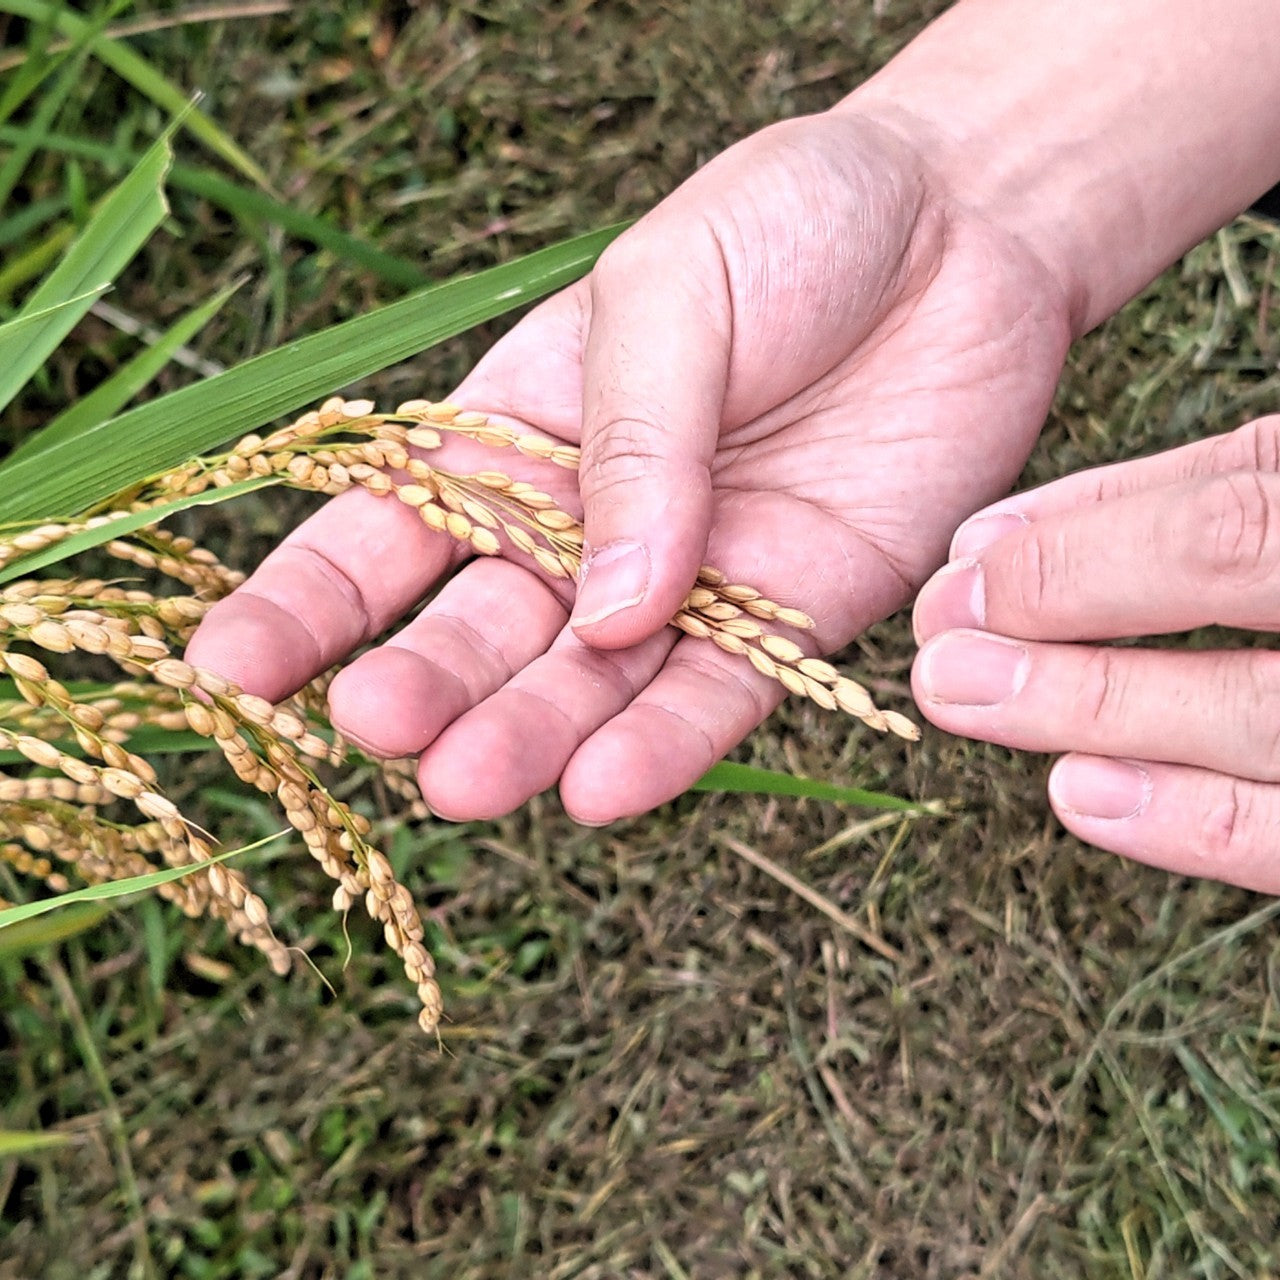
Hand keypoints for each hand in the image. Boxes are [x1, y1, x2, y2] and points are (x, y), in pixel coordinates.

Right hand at [187, 108, 1070, 823]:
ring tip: (472, 784)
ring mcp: (687, 583)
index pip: (390, 527)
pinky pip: (717, 699)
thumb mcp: (674, 291)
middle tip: (380, 730)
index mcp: (521, 430)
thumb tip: (602, 600)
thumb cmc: (794, 224)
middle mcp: (590, 526)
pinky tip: (606, 791)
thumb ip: (630, 444)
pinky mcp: (792, 618)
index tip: (232, 669)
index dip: (308, 600)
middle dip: (426, 681)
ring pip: (589, 683)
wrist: (967, 233)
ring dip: (531, 736)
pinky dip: (665, 747)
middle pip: (483, 625)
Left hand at [912, 415, 1279, 894]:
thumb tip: (994, 542)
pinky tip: (1083, 797)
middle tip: (941, 659)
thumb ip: (1174, 493)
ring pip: (1274, 725)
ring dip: (1108, 716)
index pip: (1238, 513)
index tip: (964, 575)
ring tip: (975, 706)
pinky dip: (1203, 823)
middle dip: (1074, 630)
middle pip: (1248, 601)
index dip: (1089, 549)